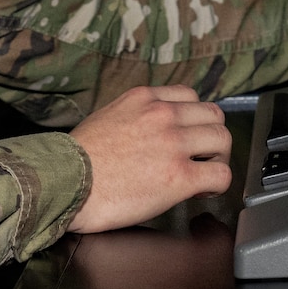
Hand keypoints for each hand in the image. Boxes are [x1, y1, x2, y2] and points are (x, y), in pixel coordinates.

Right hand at [68, 85, 232, 232]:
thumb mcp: (107, 116)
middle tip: (201, 157)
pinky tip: (202, 192)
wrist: (64, 184)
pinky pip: (221, 174)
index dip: (194, 119)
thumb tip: (149, 131)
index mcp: (145, 99)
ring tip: (204, 174)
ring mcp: (174, 144)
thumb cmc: (76, 160)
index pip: (190, 96)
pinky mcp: (180, 177)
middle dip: (210, 137)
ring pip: (223, 140)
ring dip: (217, 158)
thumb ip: (135, 116)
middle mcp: (163, 115)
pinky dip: (218, 184)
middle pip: (213, 115)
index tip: (190, 135)